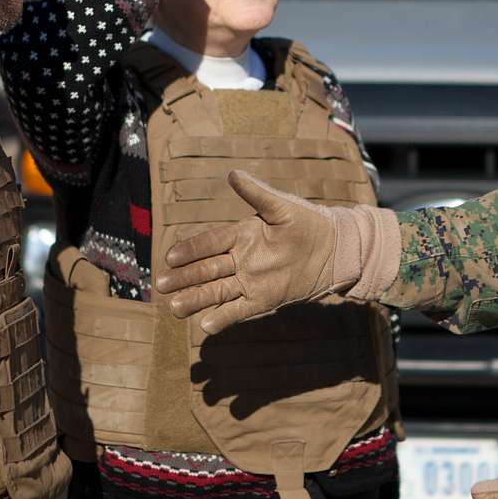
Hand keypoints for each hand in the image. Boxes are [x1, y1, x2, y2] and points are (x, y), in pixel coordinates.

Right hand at [156, 170, 399, 333]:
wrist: (336, 250)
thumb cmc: (309, 222)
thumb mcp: (282, 207)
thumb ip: (256, 193)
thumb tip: (232, 173)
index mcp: (242, 234)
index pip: (209, 243)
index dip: (190, 250)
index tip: (170, 256)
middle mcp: (241, 259)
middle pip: (206, 270)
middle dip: (184, 278)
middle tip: (161, 286)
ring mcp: (251, 281)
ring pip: (217, 291)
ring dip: (196, 299)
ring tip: (174, 308)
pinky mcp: (264, 299)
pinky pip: (240, 309)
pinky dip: (224, 316)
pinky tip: (206, 324)